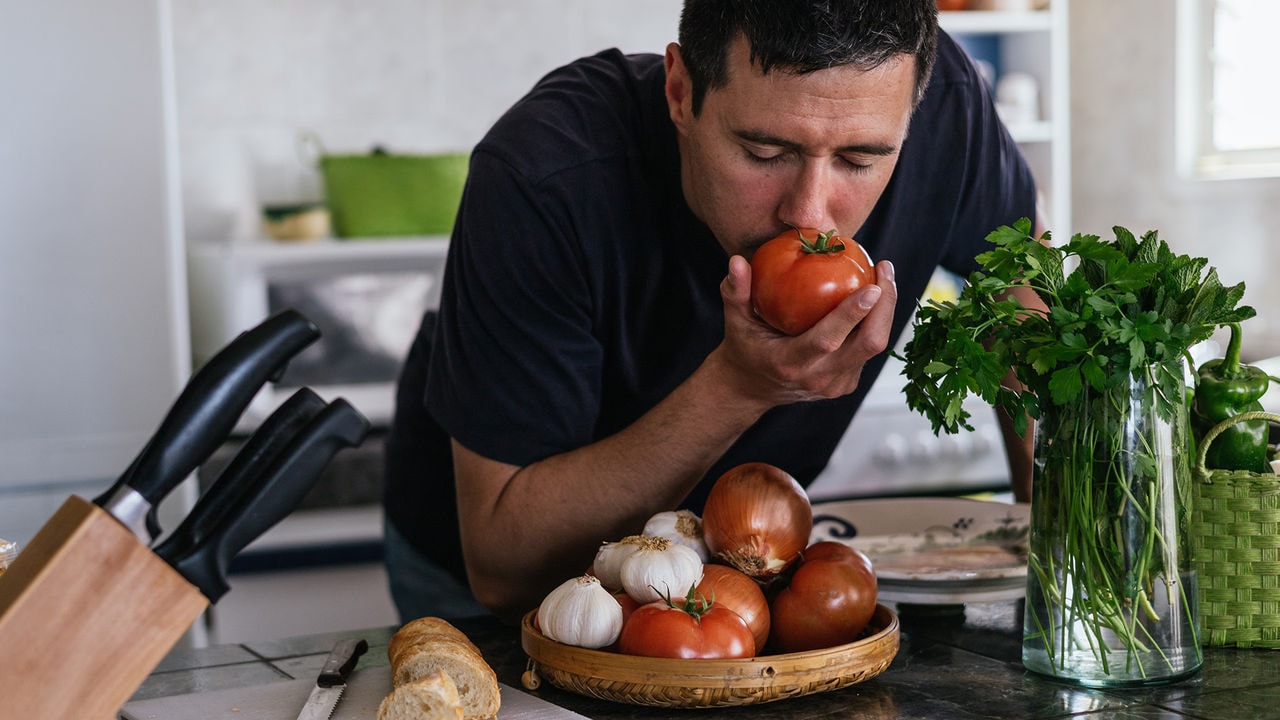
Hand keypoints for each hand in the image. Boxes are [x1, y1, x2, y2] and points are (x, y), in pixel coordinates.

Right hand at [713, 255, 897, 405]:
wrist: (750, 388)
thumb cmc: (744, 347)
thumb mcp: (735, 320)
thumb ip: (735, 292)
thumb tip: (736, 261)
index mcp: (790, 363)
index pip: (828, 339)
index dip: (853, 314)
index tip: (872, 286)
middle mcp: (818, 378)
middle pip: (868, 345)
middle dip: (885, 306)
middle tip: (884, 269)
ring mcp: (835, 385)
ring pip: (874, 348)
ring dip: (885, 311)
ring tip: (884, 276)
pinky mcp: (846, 384)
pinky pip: (868, 352)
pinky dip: (875, 323)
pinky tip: (874, 298)